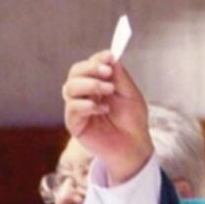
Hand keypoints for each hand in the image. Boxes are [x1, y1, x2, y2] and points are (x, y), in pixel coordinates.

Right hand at [62, 49, 151, 183]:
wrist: (134, 146)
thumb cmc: (133, 122)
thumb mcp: (131, 94)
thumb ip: (119, 76)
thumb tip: (110, 58)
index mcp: (97, 83)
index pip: (89, 65)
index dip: (97, 59)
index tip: (110, 56)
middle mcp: (85, 93)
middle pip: (74, 72)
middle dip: (90, 69)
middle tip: (107, 73)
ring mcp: (78, 108)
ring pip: (70, 87)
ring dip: (90, 85)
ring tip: (109, 90)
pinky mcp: (74, 124)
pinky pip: (72, 108)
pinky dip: (87, 104)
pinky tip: (103, 109)